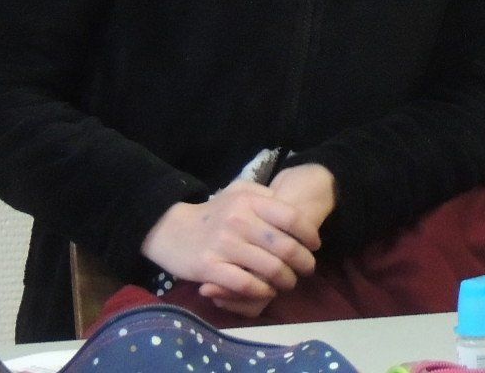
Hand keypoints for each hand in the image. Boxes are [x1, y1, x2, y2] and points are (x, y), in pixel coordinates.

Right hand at [198, 165, 337, 314]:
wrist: (170, 230)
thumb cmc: (213, 213)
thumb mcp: (238, 193)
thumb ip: (265, 196)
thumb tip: (294, 209)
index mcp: (249, 201)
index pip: (292, 218)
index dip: (309, 235)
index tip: (315, 246)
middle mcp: (239, 221)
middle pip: (286, 247)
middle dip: (303, 263)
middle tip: (307, 270)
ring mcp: (224, 245)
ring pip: (270, 268)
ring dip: (286, 280)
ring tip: (289, 282)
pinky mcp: (210, 267)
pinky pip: (246, 284)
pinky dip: (262, 291)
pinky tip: (266, 291)